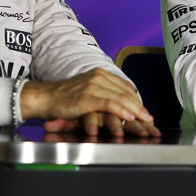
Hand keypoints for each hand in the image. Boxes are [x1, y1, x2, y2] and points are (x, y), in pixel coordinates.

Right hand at [20, 68, 155, 133]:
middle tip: (150, 120)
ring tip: (145, 120)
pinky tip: (129, 117)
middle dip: (140, 107)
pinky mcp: (87, 97)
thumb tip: (125, 97)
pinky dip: (121, 110)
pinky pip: (109, 104)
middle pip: (125, 92)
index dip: (138, 100)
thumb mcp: (87, 91)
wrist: (44, 98)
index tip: (146, 112)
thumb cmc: (65, 98)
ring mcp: (92, 86)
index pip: (125, 87)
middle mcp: (98, 77)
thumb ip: (104, 92)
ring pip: (120, 98)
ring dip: (135, 110)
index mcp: (100, 74)